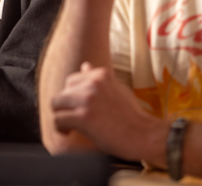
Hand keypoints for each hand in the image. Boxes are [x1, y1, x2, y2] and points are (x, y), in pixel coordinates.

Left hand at [51, 62, 165, 160]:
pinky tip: (68, 132)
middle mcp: (93, 83)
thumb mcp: (118, 88)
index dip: (72, 96)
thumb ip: (100, 79)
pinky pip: (58, 119)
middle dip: (65, 106)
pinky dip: (60, 128)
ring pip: (55, 103)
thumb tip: (85, 66)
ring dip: (60, 115)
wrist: (145, 135)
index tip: (77, 108)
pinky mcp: (84, 117)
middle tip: (73, 118)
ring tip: (69, 125)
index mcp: (101, 74)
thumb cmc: (132, 116)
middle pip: (62, 92)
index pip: (72, 80)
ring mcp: (87, 99)